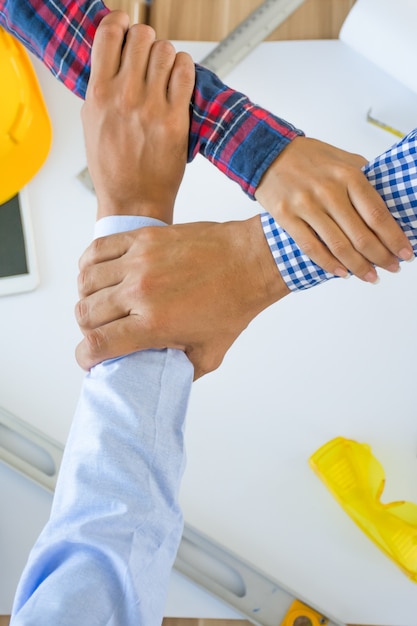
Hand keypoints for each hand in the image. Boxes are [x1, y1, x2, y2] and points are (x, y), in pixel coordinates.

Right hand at [75, 217, 288, 377]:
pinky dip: (89, 264)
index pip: (96, 344)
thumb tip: (158, 378)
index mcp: (155, 323)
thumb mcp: (210, 354)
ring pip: (85, 282)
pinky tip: (99, 274)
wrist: (250, 262)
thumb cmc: (233, 305)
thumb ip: (180, 371)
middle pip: (85, 314)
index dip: (86, 357)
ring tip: (101, 303)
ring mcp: (139, 261)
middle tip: (102, 331)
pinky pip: (97, 249)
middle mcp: (141, 292)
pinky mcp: (143, 238)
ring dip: (86, 297)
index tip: (91, 358)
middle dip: (87, 330)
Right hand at [81, 12, 194, 221]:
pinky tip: (179, 78)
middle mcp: (124, 96)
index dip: (120, 23)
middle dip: (146, 41)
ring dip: (167, 56)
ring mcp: (151, 107)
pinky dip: (184, 68)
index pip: (109, 33)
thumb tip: (109, 59)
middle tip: (148, 56)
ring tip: (165, 70)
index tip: (125, 27)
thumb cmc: (112, 168)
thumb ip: (100, 88)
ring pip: (166, 51)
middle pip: (142, 36)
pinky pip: (185, 73)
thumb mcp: (92, 123)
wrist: (133, 201)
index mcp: (98, 93)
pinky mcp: (175, 119)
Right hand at [255, 136, 413, 282]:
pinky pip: (311, 247)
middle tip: (392, 268)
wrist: (267, 152)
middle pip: (361, 234)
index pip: (377, 214)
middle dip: (381, 257)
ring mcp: (306, 205)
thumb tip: (386, 200)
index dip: (394, 238)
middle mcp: (328, 191)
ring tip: (370, 277)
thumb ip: (363, 177)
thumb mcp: (341, 158)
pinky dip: (328, 264)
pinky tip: (342, 273)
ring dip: (358, 266)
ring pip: (338, 245)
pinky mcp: (286, 216)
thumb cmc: (307, 157)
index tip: (405, 253)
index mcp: (348, 175)